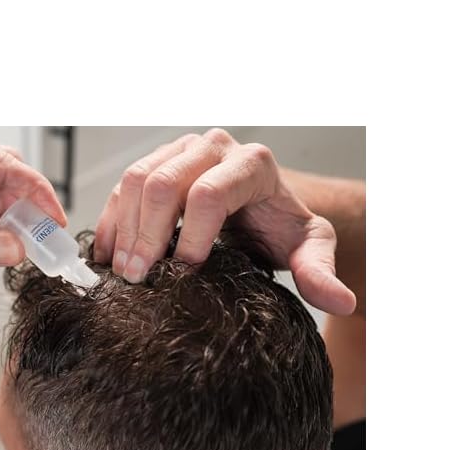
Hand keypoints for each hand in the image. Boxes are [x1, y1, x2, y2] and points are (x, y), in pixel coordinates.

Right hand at [93, 129, 355, 314]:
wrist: (264, 208)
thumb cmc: (281, 227)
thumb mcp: (307, 248)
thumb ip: (320, 272)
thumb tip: (341, 301)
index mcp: (252, 164)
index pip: (209, 193)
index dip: (192, 237)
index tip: (186, 275)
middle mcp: (213, 147)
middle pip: (164, 182)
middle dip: (148, 235)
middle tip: (140, 279)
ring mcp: (180, 150)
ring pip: (137, 179)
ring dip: (124, 228)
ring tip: (123, 272)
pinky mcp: (156, 162)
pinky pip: (124, 185)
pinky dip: (113, 220)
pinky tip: (109, 255)